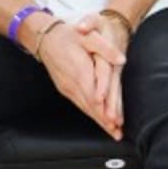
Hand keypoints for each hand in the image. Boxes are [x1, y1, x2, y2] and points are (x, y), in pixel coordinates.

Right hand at [36, 19, 127, 138]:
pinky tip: (98, 120)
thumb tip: (122, 60)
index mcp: (80, 71)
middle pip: (90, 106)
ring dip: (98, 120)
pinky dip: (90, 113)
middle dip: (104, 121)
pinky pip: (79, 104)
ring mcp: (67, 88)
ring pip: (85, 107)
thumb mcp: (89, 36)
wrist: (45, 38)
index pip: (94, 95)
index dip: (104, 110)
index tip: (115, 121)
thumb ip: (106, 48)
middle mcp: (72, 83)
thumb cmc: (69, 35)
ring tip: (112, 131)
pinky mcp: (65, 89)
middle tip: (117, 133)